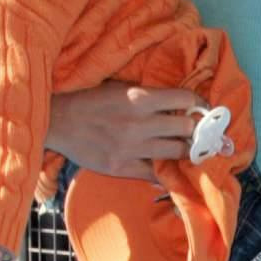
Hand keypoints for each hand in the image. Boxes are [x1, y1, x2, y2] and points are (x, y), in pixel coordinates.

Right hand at [44, 82, 204, 175]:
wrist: (56, 121)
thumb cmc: (89, 100)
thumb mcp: (119, 87)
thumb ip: (147, 94)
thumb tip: (177, 101)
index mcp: (139, 98)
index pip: (185, 99)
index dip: (199, 104)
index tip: (203, 110)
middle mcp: (140, 124)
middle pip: (187, 129)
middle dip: (195, 129)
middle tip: (198, 132)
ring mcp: (131, 148)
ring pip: (176, 153)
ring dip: (185, 150)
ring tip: (185, 148)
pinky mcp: (121, 167)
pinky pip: (155, 174)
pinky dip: (164, 171)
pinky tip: (166, 166)